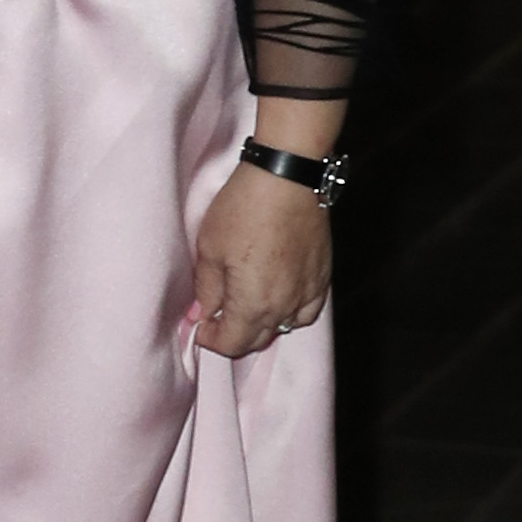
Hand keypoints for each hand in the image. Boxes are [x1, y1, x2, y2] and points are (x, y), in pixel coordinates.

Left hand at [189, 160, 332, 359]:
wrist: (286, 178)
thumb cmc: (244, 210)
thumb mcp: (210, 250)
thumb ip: (206, 289)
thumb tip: (202, 313)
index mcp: (254, 304)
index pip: (232, 343)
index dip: (211, 340)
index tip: (199, 328)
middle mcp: (285, 305)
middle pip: (257, 339)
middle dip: (233, 335)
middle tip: (215, 319)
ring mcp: (308, 292)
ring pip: (283, 327)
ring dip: (261, 326)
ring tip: (243, 309)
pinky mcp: (322, 276)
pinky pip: (307, 311)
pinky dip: (290, 314)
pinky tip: (278, 302)